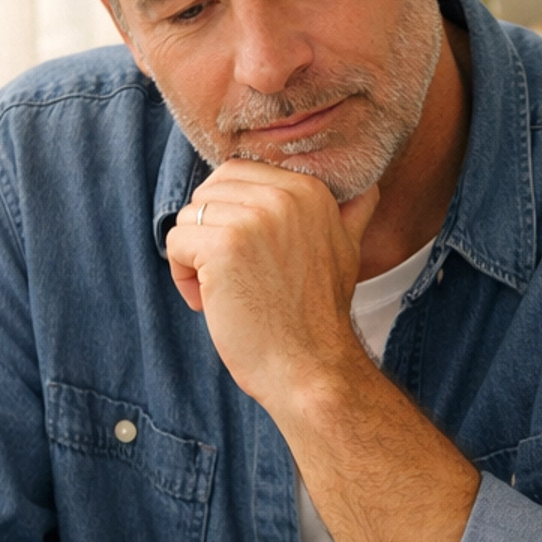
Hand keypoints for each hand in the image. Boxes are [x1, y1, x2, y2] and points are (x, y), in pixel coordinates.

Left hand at [165, 162, 378, 410]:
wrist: (312, 367)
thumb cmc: (319, 316)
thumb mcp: (347, 249)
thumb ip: (350, 211)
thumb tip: (365, 186)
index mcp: (309, 188)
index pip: (237, 174)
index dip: (231, 216)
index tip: (252, 258)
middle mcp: (283, 195)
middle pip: (208, 192)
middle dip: (208, 233)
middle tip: (232, 276)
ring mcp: (252, 219)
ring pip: (189, 218)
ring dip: (195, 258)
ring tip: (224, 293)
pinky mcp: (223, 246)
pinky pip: (176, 242)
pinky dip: (183, 276)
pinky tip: (210, 302)